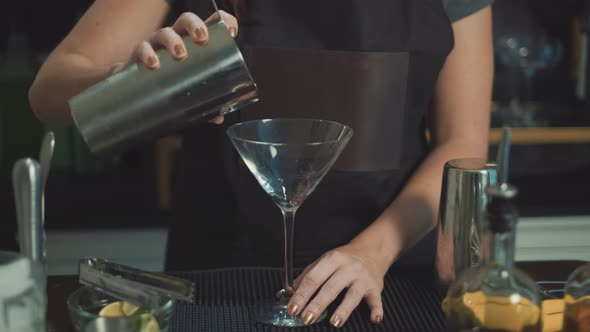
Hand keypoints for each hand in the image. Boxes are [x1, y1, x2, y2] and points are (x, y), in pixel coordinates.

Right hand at [112, 10, 238, 124]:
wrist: (134, 90)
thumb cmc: (168, 85)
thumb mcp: (189, 91)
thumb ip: (204, 104)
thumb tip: (218, 117)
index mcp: (192, 43)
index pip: (209, 24)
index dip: (223, 22)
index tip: (232, 31)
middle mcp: (175, 39)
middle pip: (186, 21)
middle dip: (195, 26)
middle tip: (202, 39)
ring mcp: (156, 45)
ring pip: (164, 33)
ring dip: (173, 41)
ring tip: (180, 55)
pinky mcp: (138, 56)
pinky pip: (141, 49)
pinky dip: (147, 54)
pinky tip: (153, 64)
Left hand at [287, 245, 386, 327]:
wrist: (371, 251)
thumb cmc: (345, 259)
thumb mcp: (325, 261)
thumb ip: (308, 274)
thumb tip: (291, 291)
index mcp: (332, 260)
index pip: (313, 278)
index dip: (301, 294)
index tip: (293, 308)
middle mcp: (348, 268)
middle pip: (330, 288)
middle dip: (317, 305)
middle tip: (306, 318)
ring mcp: (362, 278)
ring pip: (352, 295)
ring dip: (343, 310)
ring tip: (334, 322)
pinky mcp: (375, 288)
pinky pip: (376, 300)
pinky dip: (376, 310)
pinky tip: (373, 319)